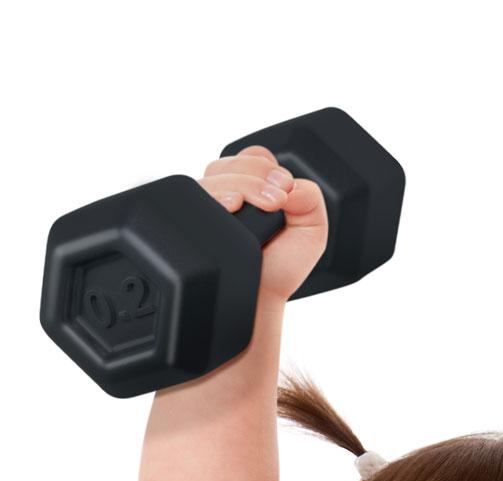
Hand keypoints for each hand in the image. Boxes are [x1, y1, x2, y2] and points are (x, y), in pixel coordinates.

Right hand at [197, 147, 328, 304]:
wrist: (258, 300)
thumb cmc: (279, 269)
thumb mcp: (310, 233)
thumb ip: (311, 201)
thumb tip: (294, 184)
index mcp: (253, 189)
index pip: (254, 157)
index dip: (266, 167)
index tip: (283, 188)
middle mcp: (228, 194)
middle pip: (233, 163)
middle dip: (256, 176)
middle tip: (275, 201)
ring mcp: (207, 207)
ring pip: (214, 176)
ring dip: (239, 185)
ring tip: (251, 205)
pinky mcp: (190, 220)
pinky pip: (192, 196)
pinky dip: (213, 195)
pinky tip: (229, 206)